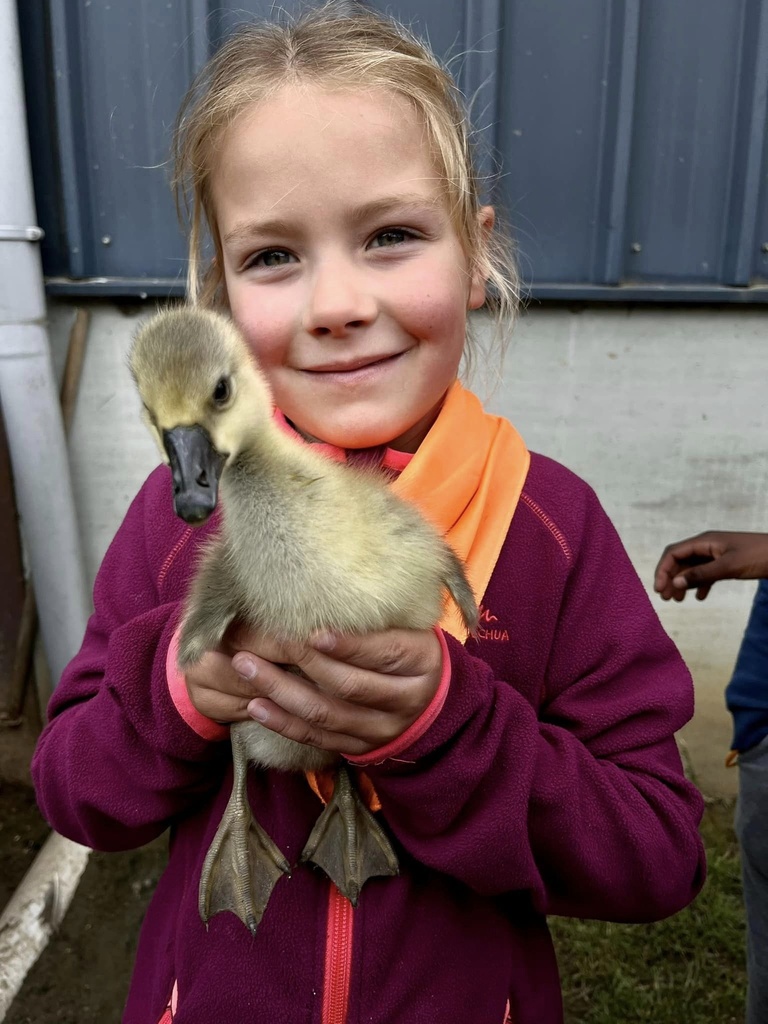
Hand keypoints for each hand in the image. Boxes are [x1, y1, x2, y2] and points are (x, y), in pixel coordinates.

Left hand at [226, 627, 443, 757]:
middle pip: (350, 685)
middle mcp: (405, 700)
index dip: (349, 644)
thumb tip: (327, 580)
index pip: (385, 653)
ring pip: (327, 714)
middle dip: (303, 662)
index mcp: (421, 661)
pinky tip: (256, 705)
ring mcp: (382, 729)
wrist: (435, 702)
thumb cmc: (411, 647)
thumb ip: (380, 612)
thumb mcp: (411, 625)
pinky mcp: (360, 749)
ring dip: (281, 692)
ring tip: (246, 667)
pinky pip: (317, 739)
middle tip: (264, 641)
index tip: (312, 630)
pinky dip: (284, 723)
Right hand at [654, 531, 767, 601]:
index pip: (673, 553)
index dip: (663, 570)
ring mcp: (717, 554)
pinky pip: (706, 573)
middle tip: (665, 598)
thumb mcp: (728, 566)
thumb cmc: (759, 555)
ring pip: (692, 568)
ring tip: (678, 601)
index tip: (659, 589)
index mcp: (705, 541)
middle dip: (670, 578)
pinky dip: (700, 585)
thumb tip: (675, 583)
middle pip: (680, 561)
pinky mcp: (726, 563)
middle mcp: (707, 545)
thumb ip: (700, 575)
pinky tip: (700, 597)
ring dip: (683, 583)